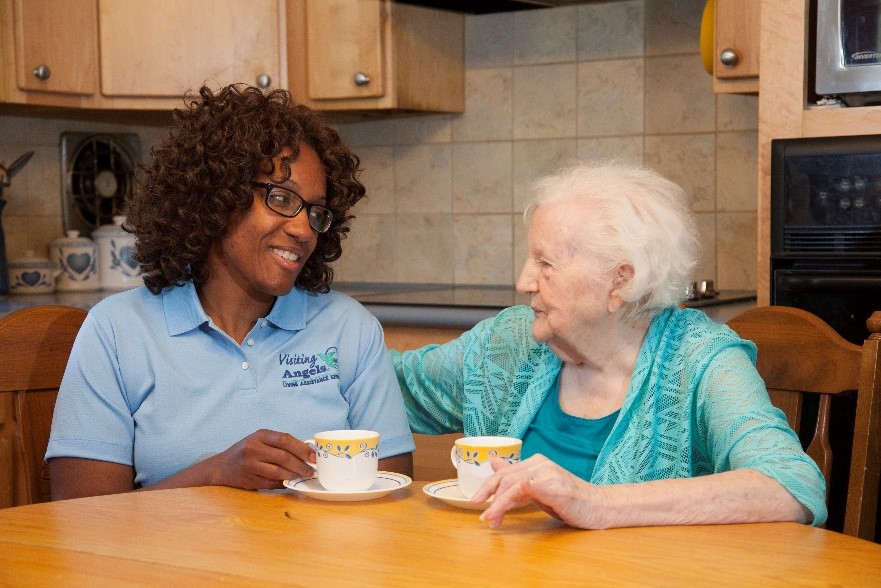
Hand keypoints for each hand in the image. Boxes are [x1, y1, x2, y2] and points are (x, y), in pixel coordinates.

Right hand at [210, 429, 315, 489]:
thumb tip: (307, 451)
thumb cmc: (246, 451)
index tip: (314, 456)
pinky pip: (272, 482)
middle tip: (312, 470)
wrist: (221, 467)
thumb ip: (280, 443)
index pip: (285, 439)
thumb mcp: (260, 440)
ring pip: (278, 471)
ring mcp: (250, 465)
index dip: (302, 448)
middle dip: (301, 464)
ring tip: (304, 476)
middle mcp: (253, 448)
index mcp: (260, 435)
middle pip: (283, 457)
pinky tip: (291, 481)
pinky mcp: (249, 479)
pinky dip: (284, 482)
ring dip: (294, 475)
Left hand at [474, 454, 604, 528]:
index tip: (477, 502)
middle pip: (504, 477)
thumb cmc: (570, 501)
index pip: (505, 472)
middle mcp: (540, 463)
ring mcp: (546, 472)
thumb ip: (517, 477)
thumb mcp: (539, 489)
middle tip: (481, 515)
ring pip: (510, 484)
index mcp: (536, 462)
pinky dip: (505, 503)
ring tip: (489, 520)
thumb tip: (493, 462)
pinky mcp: (552, 485)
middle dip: (488, 496)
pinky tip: (499, 515)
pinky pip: (521, 490)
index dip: (488, 487)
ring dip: (495, 504)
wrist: (600, 507)